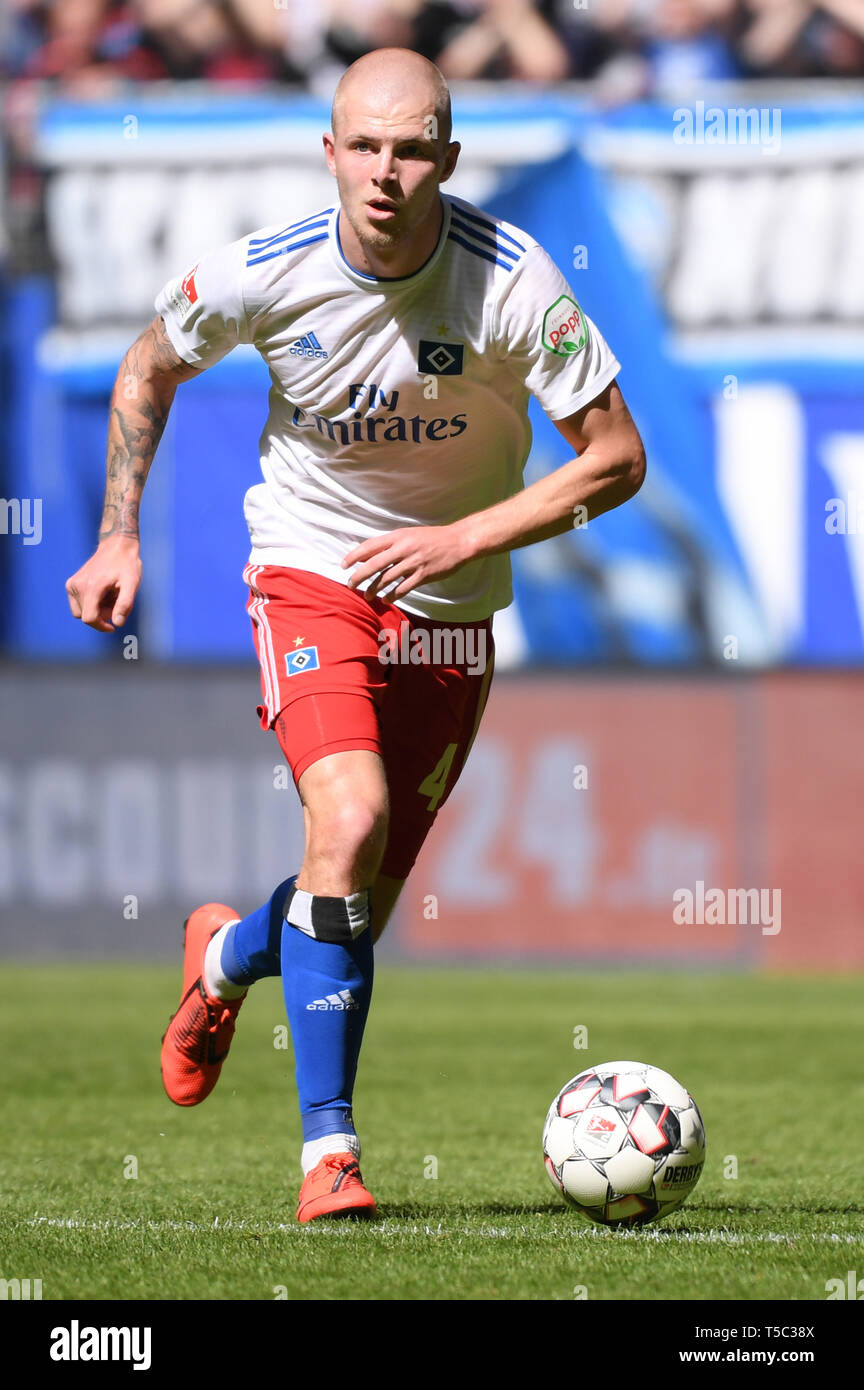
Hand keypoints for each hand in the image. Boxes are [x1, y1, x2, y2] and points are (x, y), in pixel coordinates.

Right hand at [65, 536, 141, 632]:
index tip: (114, 626)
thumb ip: (125, 604)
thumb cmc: (126, 565)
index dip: (102, 626)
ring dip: (96, 610)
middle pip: (86, 616)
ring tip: (110, 596)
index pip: (89, 619)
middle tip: (116, 602)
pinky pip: (78, 604)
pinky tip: (103, 593)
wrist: (116, 546)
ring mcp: (71, 584)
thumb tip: (117, 623)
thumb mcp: (132, 584)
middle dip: (101, 616)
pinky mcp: (70, 584)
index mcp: (91, 587)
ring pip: (81, 612)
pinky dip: (90, 604)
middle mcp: (76, 586)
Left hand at [342, 523, 470, 600]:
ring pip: (387, 578)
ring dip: (374, 589)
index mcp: (398, 536)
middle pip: (375, 564)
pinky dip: (392, 596)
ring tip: (367, 595)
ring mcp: (414, 563)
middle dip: (359, 576)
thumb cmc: (432, 538)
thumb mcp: (409, 535)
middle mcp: (404, 549)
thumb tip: (369, 555)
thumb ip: (390, 544)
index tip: (343, 565)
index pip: (370, 546)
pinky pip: (403, 588)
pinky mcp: (423, 575)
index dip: (354, 556)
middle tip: (350, 585)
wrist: (458, 542)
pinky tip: (385, 600)